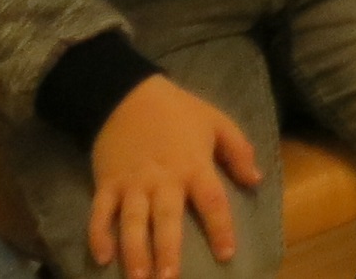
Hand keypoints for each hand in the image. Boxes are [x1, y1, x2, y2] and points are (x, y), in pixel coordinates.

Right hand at [88, 75, 261, 278]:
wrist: (128, 95)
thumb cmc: (179, 111)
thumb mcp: (218, 122)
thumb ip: (239, 150)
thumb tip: (256, 180)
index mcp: (193, 165)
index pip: (211, 201)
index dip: (220, 229)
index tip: (227, 255)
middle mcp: (162, 180)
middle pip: (166, 219)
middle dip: (168, 251)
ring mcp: (131, 183)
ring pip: (132, 222)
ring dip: (134, 252)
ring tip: (138, 278)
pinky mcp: (106, 184)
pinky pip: (100, 213)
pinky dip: (98, 235)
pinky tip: (102, 258)